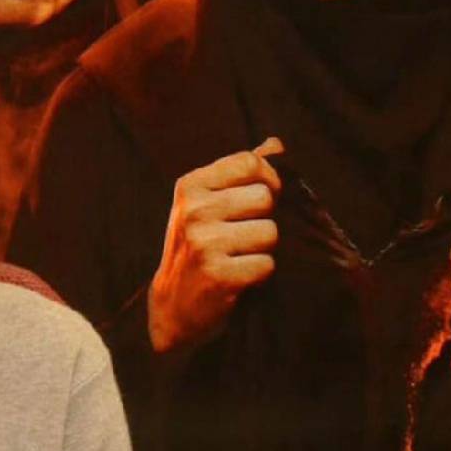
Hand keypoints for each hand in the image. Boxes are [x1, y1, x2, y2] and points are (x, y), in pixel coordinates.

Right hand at [148, 137, 283, 352]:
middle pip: (265, 197)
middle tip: (245, 236)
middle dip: (265, 219)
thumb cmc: (197, 247)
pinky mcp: (218, 275)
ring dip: (264, 249)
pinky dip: (260, 275)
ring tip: (241, 257)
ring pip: (270, 232)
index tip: (262, 200)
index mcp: (190, 186)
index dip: (269, 180)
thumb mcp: (206, 204)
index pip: (250, 162)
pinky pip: (267, 264)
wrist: (173, 306)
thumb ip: (241, 172)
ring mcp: (204, 243)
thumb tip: (277, 144)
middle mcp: (194, 210)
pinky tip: (239, 277)